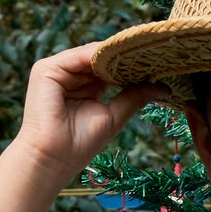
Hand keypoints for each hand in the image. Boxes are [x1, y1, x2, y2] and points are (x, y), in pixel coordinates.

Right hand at [12, 42, 167, 178]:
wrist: (53, 158)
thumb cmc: (80, 145)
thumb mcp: (114, 116)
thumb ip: (134, 97)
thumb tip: (164, 87)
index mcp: (85, 87)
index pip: (108, 68)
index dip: (129, 65)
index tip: (156, 62)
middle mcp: (70, 76)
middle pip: (99, 58)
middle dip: (123, 56)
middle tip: (152, 52)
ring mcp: (57, 72)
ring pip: (89, 54)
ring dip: (112, 53)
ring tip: (138, 53)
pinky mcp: (46, 70)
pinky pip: (76, 56)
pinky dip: (96, 55)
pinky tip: (115, 57)